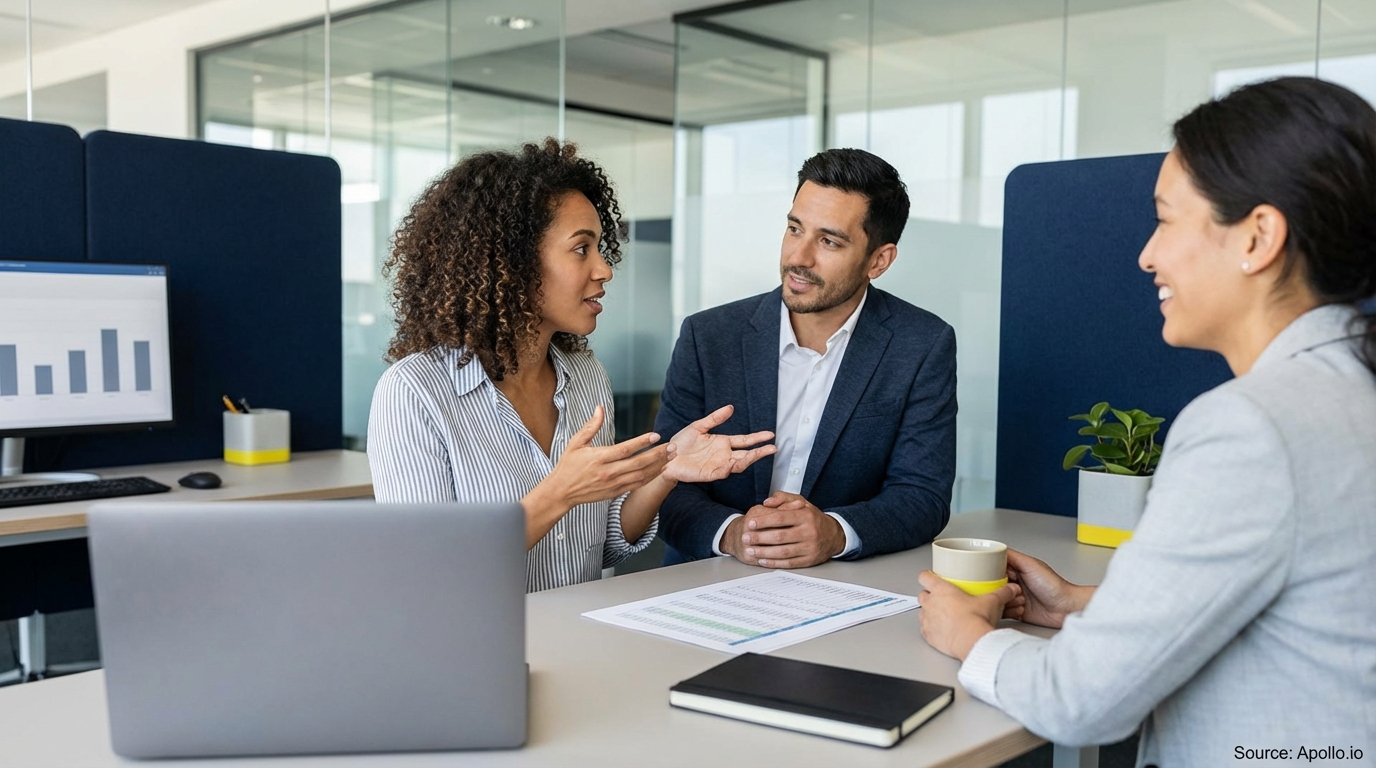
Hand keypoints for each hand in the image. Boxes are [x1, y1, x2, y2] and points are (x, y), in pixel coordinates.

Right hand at [532, 405, 671, 512]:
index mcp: (599, 458)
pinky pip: (637, 485)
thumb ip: (591, 426)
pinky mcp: (615, 492)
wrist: (561, 492)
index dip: (642, 442)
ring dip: (658, 466)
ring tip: (671, 456)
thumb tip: (600, 407)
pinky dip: (651, 477)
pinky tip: (660, 469)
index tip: (656, 435)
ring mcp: (613, 484)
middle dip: (657, 455)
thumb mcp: (576, 443)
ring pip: (641, 475)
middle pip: (638, 463)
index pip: (625, 449)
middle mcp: (608, 472)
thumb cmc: (568, 465)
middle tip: (672, 446)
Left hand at [663, 404, 775, 482]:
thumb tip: (731, 407)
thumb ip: (715, 418)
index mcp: (723, 443)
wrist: (667, 456)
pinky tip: (733, 462)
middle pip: (746, 454)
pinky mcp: (709, 474)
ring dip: (750, 459)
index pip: (744, 441)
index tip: (770, 435)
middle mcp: (724, 455)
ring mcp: (718, 465)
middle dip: (760, 451)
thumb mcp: (698, 426)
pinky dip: (728, 468)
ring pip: (739, 464)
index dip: (757, 438)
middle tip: (773, 448)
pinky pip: (722, 472)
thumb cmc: (681, 442)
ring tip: (760, 453)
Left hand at [720, 491, 844, 567]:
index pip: (781, 518)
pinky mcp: (809, 560)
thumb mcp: (801, 502)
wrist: (834, 535)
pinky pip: (789, 563)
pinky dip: (774, 563)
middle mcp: (809, 532)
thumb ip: (783, 498)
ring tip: (750, 550)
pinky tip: (763, 560)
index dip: (764, 521)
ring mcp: (810, 548)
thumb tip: (767, 502)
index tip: (750, 523)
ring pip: (783, 552)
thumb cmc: (813, 518)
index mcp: (806, 516)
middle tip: (745, 538)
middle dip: (760, 538)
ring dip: (764, 552)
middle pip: (780, 536)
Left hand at [917, 570, 1018, 659]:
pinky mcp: (928, 635)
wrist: (971, 641)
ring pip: (921, 612)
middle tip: (941, 599)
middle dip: (929, 595)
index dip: (927, 576)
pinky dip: (930, 629)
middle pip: (922, 594)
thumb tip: (1011, 589)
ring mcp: (927, 619)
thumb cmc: (976, 620)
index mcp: (942, 590)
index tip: (931, 577)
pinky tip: (940, 631)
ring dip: (929, 613)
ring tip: (941, 616)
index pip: (925, 576)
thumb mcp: (991, 602)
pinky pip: (925, 629)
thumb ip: (1002, 593)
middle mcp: (931, 603)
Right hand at [1001, 549, 1093, 628]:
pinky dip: (1010, 612)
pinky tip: (1022, 609)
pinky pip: (1003, 613)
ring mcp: (1014, 598)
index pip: (994, 569)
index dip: (992, 573)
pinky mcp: (1016, 612)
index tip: (994, 577)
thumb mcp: (1030, 565)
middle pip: (993, 586)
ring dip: (1007, 602)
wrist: (1066, 607)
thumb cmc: (1054, 585)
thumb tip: (994, 549)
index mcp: (1016, 569)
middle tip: (1013, 590)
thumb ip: (1011, 556)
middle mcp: (1014, 583)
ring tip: (1022, 600)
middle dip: (1000, 590)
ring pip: (997, 600)